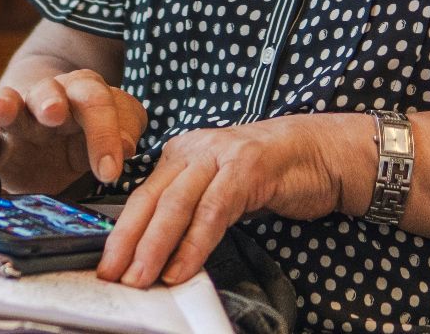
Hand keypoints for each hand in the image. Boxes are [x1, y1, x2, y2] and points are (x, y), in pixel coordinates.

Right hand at [0, 70, 146, 194]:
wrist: (50, 130)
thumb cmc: (86, 129)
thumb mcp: (113, 126)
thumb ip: (124, 128)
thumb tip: (126, 146)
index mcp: (81, 92)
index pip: (95, 102)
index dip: (104, 133)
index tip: (111, 172)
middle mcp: (46, 99)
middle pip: (48, 93)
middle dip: (51, 101)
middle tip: (55, 113)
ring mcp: (16, 120)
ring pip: (7, 104)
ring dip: (4, 105)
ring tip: (2, 110)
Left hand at [96, 115, 360, 287]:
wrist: (321, 153)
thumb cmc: (272, 175)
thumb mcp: (220, 188)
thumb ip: (192, 211)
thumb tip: (160, 255)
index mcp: (181, 155)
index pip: (142, 196)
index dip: (122, 232)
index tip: (107, 265)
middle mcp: (194, 150)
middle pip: (150, 199)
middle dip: (127, 241)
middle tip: (112, 275)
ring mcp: (220, 156)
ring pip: (176, 204)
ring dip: (155, 247)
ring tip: (141, 279)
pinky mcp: (247, 169)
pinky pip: (212, 211)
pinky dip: (194, 244)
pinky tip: (182, 268)